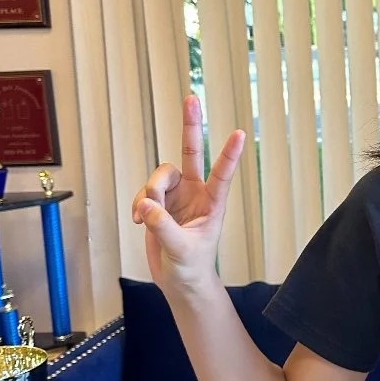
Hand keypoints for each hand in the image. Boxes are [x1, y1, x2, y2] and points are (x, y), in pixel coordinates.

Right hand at [131, 95, 244, 295]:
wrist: (179, 281)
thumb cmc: (191, 267)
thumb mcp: (181, 249)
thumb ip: (162, 226)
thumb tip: (146, 204)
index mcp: (213, 203)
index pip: (223, 174)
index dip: (229, 154)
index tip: (240, 134)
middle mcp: (196, 193)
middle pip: (191, 152)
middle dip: (190, 126)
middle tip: (191, 98)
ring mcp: (176, 196)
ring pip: (159, 176)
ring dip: (149, 192)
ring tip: (145, 215)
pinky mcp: (159, 203)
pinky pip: (144, 193)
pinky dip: (138, 204)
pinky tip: (139, 220)